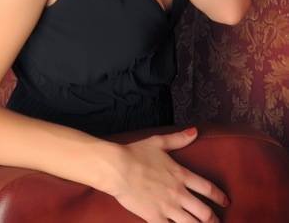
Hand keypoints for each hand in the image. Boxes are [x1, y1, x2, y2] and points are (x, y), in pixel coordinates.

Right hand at [111, 127, 228, 222]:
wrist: (118, 168)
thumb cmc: (136, 153)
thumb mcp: (159, 142)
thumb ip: (179, 139)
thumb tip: (195, 131)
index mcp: (181, 175)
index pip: (207, 188)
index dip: (219, 196)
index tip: (226, 201)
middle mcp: (178, 193)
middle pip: (204, 212)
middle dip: (213, 219)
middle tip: (217, 221)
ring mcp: (168, 207)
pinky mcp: (155, 218)